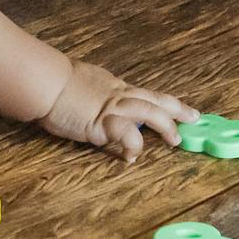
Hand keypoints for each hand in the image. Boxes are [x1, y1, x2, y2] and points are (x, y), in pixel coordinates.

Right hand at [40, 60, 194, 161]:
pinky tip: (132, 155)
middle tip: (193, 117)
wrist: (44, 82)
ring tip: (175, 140)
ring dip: (165, 125)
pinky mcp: (102, 123)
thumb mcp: (79, 83)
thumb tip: (88, 101)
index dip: (161, 101)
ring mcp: (111, 108)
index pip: (142, 93)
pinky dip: (133, 144)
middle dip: (176, 108)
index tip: (176, 107)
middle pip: (153, 99)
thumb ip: (90, 94)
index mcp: (111, 86)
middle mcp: (116, 95)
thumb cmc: (53, 82)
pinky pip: (126, 133)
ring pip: (148, 112)